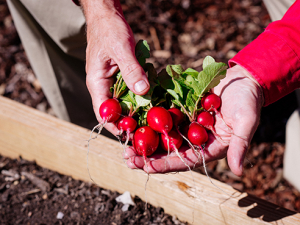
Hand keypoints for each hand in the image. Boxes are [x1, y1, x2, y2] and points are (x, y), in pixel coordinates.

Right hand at [82, 0, 149, 134]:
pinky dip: (141, 96)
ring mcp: (113, 83)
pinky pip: (131, 92)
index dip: (116, 126)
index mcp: (97, 84)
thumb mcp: (121, 48)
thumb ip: (131, 70)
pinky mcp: (122, 77)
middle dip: (130, 122)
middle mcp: (104, 87)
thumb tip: (143, 92)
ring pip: (125, 103)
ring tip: (154, 119)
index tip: (133, 135)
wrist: (107, 15)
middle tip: (149, 129)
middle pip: (115, 112)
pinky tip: (155, 100)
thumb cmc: (109, 29)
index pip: (103, 113)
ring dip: (138, 110)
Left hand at [124, 65, 263, 175]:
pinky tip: (133, 121)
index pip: (184, 161)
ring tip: (124, 144)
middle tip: (127, 159)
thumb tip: (239, 171)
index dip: (165, 165)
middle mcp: (194, 139)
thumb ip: (241, 145)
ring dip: (143, 140)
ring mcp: (185, 124)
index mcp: (208, 147)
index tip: (146, 167)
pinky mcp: (179, 110)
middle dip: (147, 156)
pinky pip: (162, 116)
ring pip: (161, 136)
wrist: (242, 79)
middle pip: (168, 152)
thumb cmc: (247, 101)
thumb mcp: (246, 122)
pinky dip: (148, 120)